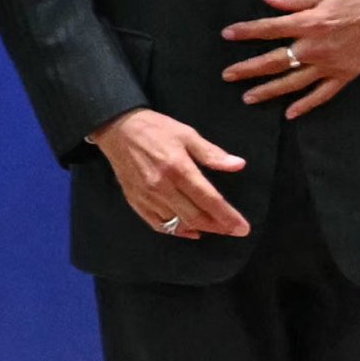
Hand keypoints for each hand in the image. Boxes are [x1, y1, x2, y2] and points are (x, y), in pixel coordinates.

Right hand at [91, 107, 250, 240]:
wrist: (117, 128)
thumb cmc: (155, 129)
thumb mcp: (187, 134)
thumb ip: (211, 153)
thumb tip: (238, 165)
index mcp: (178, 168)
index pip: (209, 199)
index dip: (228, 216)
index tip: (242, 228)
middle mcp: (162, 187)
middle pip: (195, 216)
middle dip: (218, 227)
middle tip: (233, 230)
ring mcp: (147, 197)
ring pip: (178, 223)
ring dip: (200, 229)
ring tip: (215, 228)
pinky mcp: (135, 201)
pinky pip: (158, 224)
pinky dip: (176, 231)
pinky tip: (189, 231)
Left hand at [220, 0, 359, 118]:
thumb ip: (294, 0)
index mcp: (310, 22)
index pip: (270, 28)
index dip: (246, 31)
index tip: (227, 34)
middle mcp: (316, 47)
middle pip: (275, 60)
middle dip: (249, 68)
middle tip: (227, 75)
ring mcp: (330, 65)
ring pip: (293, 82)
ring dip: (269, 90)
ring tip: (248, 98)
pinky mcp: (345, 75)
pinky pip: (322, 94)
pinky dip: (306, 105)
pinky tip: (290, 114)